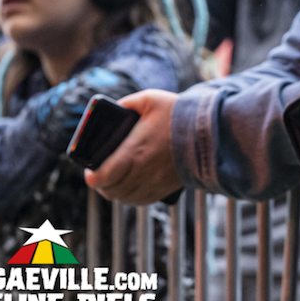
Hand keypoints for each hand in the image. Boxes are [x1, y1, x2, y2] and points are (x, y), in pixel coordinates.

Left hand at [84, 90, 180, 204]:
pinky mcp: (165, 189)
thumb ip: (127, 103)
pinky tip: (128, 189)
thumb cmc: (179, 115)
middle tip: (98, 175)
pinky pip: (140, 201)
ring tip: (111, 182)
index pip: (103, 176)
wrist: (210, 132)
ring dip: (114, 192)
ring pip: (124, 197)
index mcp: (134, 151)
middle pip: (110, 189)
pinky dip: (130, 197)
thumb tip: (114, 108)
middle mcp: (142, 171)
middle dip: (101, 184)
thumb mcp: (150, 99)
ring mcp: (154, 182)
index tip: (89, 172)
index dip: (92, 177)